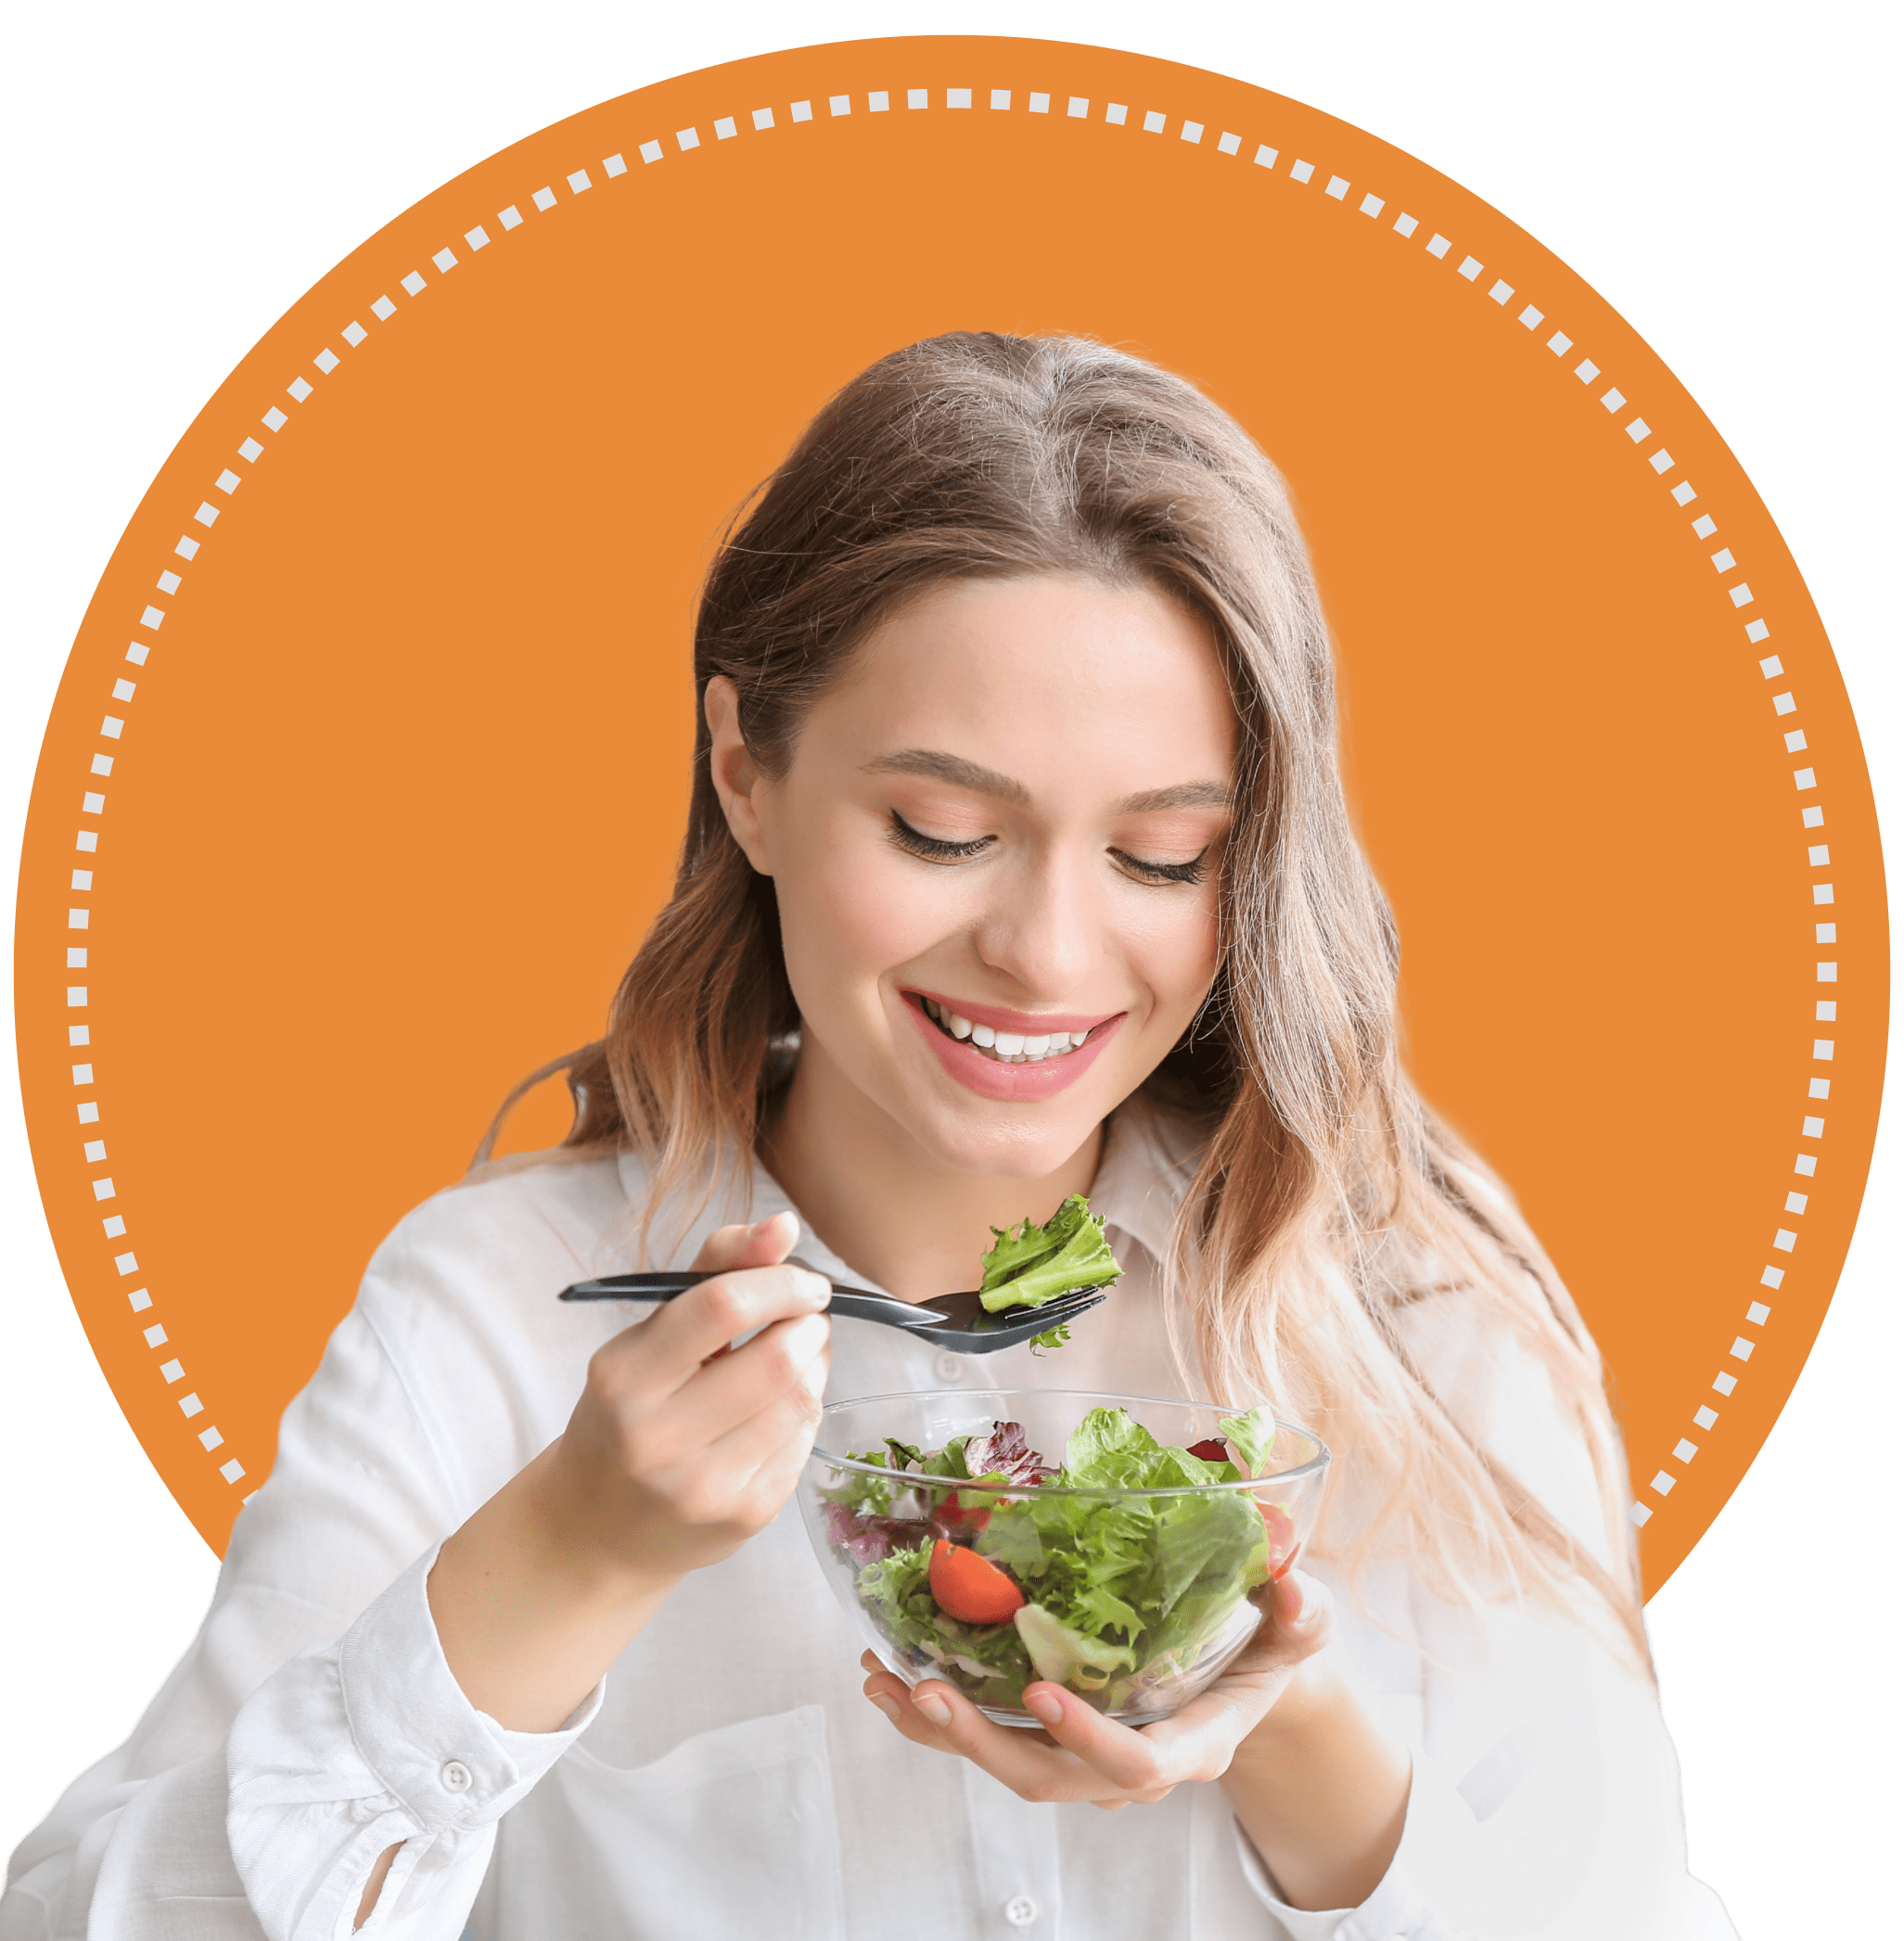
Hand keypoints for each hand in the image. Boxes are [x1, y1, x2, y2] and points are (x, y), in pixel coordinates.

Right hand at [428, 1208, 829, 1732]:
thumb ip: (714, 1270)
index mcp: (624, 1377)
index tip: (804, 1281)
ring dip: (815, 1366)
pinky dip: (805, 1413)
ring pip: (801, 1401)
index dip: (780, 1282)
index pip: (721, 1307)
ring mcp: (704, 1485)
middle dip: (808, 1326)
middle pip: (776, 1360)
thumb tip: (784, 1224)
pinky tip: (777, 1412)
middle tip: (805, 1319)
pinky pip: (805, 1442)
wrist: (594, 1532)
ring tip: (794, 1358)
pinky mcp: (744, 1516)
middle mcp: (658, 1437)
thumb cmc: (627, 1415)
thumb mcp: (646, 1339)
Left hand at [858, 1568, 1334, 1808]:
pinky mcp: (1053, 1735)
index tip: (1040, 1693)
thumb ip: (1304, 1609)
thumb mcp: (1304, 1626)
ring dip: (941, 1729)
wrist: (1251, 1676)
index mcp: (1193, 1743)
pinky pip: (989, 1737)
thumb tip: (1291, 1581)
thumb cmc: (1274, 1647)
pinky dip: (936, 1712)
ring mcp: (1086, 1755)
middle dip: (983, 1742)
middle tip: (928, 1692)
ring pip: (1007, 1763)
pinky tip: (890, 1672)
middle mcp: (1130, 1763)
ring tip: (884, 1681)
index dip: (1088, 1739)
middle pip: (1049, 1778)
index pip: (1137, 1763)